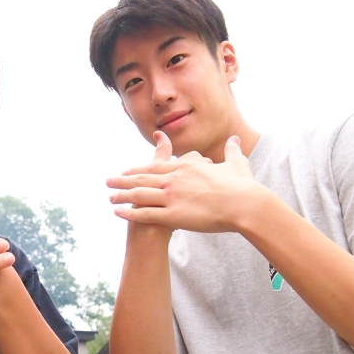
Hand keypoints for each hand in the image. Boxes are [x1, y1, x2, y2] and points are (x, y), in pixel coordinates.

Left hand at [107, 132, 259, 232]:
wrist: (245, 204)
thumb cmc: (242, 187)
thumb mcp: (236, 164)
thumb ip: (232, 151)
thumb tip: (235, 139)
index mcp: (186, 166)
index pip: (157, 166)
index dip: (140, 169)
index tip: (128, 170)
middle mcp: (175, 179)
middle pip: (142, 178)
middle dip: (124, 179)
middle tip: (109, 180)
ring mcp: (172, 196)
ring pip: (139, 194)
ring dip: (122, 195)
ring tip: (109, 196)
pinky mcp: (174, 215)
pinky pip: (145, 213)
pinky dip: (130, 212)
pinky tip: (118, 212)